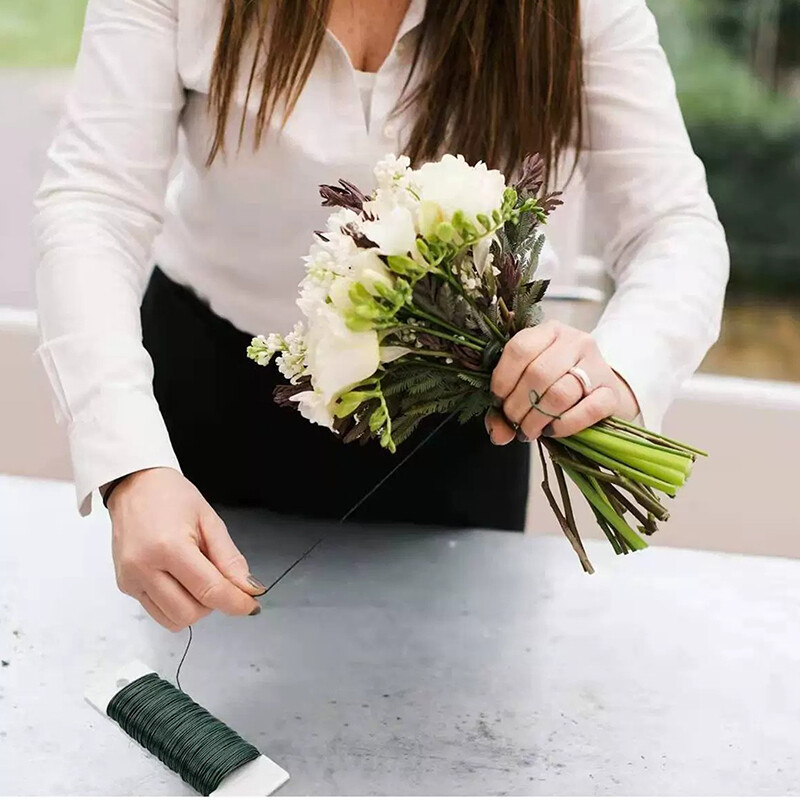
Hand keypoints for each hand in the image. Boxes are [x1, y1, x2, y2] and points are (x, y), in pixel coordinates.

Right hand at [108, 468, 263, 630]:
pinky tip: (180, 582)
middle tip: (219, 579)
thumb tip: (248, 588)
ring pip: (173, 620)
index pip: (209, 591)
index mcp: (169, 547)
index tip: (251, 604)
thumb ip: (230, 558)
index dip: (236, 603)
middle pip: (190, 613)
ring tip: (197, 577)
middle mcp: (144, 567)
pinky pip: (157, 613)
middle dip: (214, 603)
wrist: (134, 485)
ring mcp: (131, 579)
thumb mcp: (209, 520)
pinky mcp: (125, 585)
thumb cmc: (171, 496)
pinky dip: (176, 606)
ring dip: (195, 608)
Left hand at [485, 320, 639, 444]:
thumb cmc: (557, 384)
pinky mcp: (612, 393)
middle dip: (518, 405)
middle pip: (538, 374)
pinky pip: (587, 410)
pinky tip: (552, 431)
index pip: (520, 349)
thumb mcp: (528, 384)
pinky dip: (564, 425)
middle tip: (513, 421)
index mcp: (549, 332)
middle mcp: (576, 342)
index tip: (497, 400)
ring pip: (560, 393)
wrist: (599, 392)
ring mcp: (597, 366)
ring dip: (537, 418)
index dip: (503, 379)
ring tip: (529, 430)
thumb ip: (505, 406)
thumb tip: (498, 434)